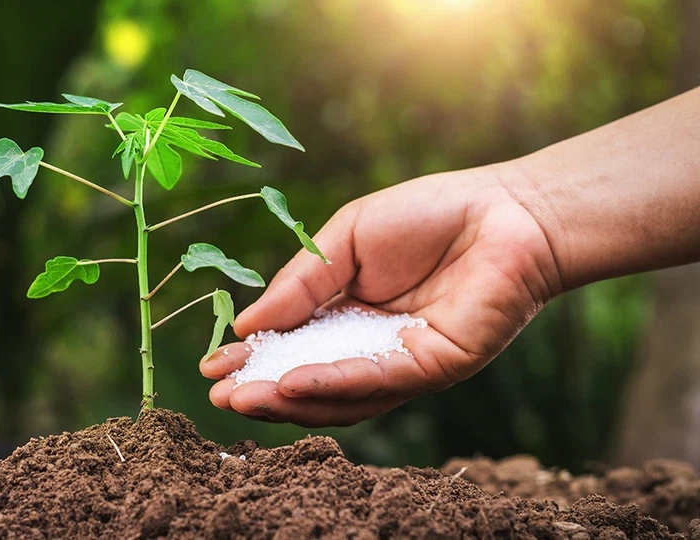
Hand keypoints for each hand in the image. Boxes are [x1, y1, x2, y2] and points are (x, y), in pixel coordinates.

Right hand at [200, 164, 562, 426]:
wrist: (504, 209)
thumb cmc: (427, 215)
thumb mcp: (343, 241)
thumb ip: (300, 284)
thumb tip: (245, 325)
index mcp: (347, 316)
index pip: (292, 347)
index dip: (254, 358)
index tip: (212, 367)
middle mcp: (371, 348)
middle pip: (311, 381)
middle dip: (263, 390)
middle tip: (218, 397)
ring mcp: (402, 363)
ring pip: (340, 394)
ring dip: (290, 399)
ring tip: (244, 398)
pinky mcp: (434, 366)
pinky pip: (377, 381)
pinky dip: (333, 384)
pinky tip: (293, 384)